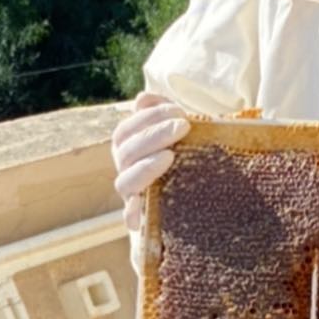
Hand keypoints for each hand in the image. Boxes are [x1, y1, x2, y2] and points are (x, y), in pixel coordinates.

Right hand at [111, 92, 190, 231]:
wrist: (192, 210)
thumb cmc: (185, 164)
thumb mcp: (179, 137)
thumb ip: (163, 115)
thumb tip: (142, 97)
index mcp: (129, 150)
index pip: (127, 130)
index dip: (147, 118)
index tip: (178, 110)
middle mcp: (126, 171)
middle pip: (125, 152)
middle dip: (152, 135)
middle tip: (182, 125)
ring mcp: (132, 196)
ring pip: (125, 181)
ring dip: (145, 167)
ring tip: (169, 156)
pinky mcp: (141, 221)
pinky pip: (129, 218)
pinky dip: (132, 212)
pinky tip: (141, 204)